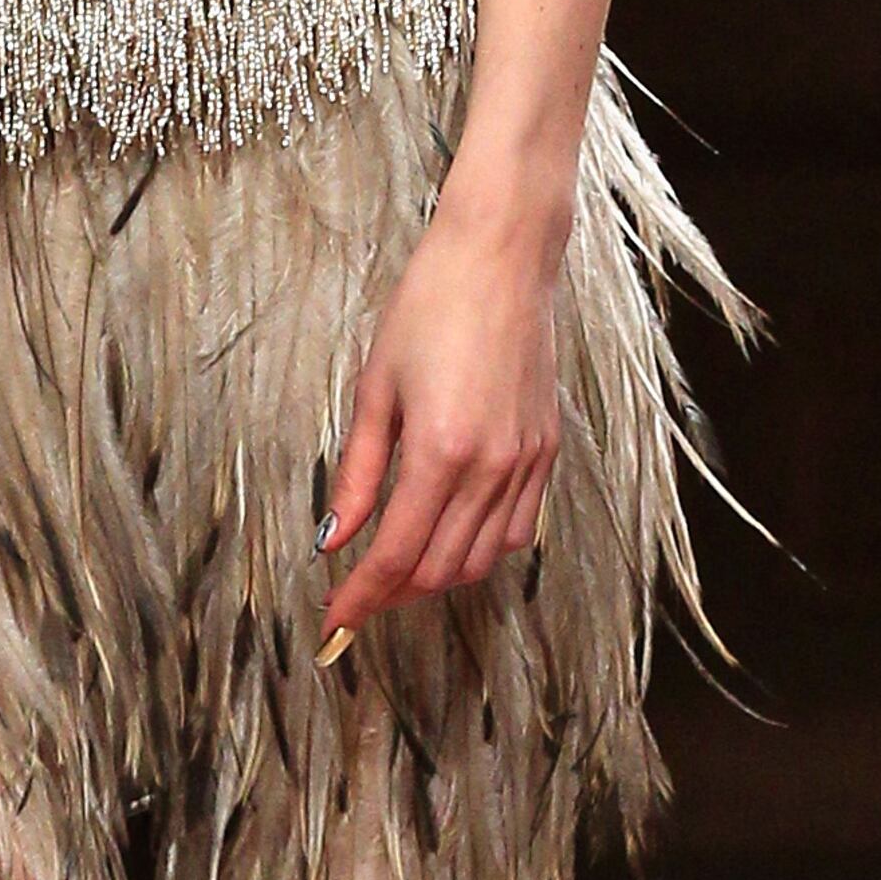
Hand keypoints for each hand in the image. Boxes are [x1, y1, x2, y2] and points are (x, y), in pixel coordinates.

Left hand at [319, 184, 563, 641]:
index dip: (360, 597)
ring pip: (482, 559)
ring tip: (398, 571)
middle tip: (356, 595)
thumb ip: (356, 473)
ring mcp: (527, 462)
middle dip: (394, 594)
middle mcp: (491, 467)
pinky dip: (481, 551)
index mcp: (440, 451)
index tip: (332, 622)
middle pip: (440, 569)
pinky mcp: (548, 450)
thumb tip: (332, 540)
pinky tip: (450, 539)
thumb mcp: (375, 388)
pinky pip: (518, 530)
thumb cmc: (430, 306)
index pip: (396, 554)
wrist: (502, 257)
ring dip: (437, 578)